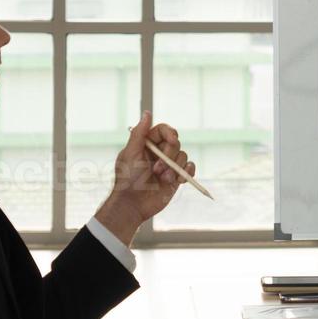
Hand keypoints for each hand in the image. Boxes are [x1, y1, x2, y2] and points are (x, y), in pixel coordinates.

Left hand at [95, 111, 195, 244]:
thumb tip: (147, 113)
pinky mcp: (176, 177)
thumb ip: (139, 133)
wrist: (133, 205)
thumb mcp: (131, 154)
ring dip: (174, 168)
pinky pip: (189, 168)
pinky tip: (177, 180)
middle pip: (175, 143)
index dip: (170, 133)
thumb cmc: (127, 180)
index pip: (163, 130)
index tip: (171, 140)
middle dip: (169, 155)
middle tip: (157, 169)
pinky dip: (187, 172)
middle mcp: (159, 153)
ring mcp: (168, 165)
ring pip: (183, 156)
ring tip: (162, 179)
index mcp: (147, 145)